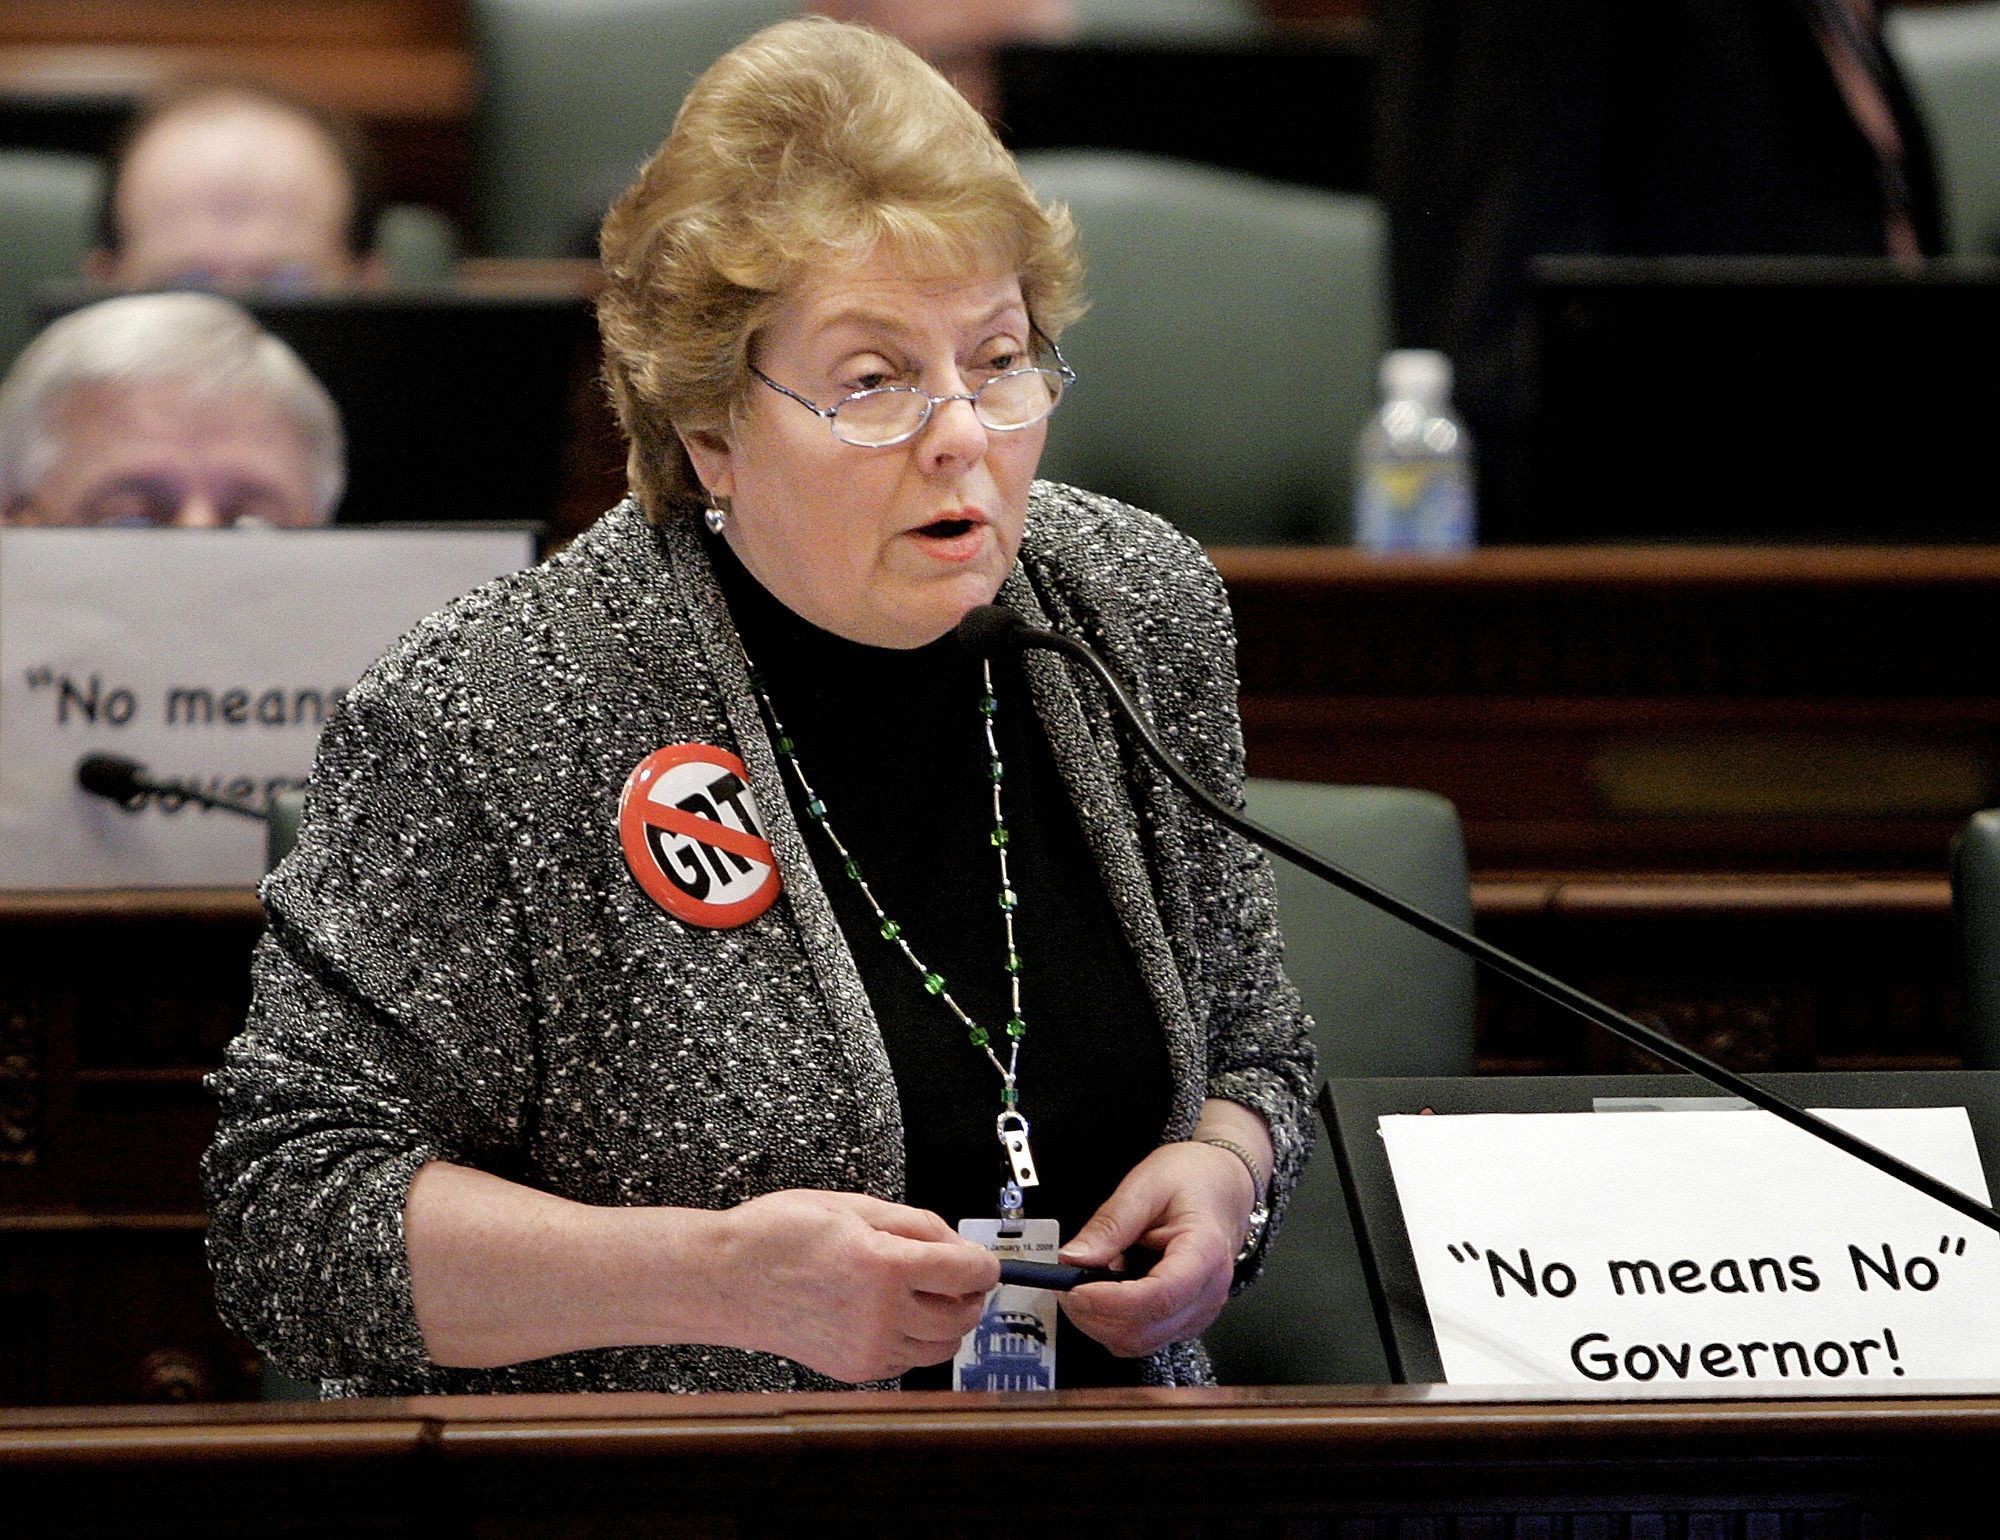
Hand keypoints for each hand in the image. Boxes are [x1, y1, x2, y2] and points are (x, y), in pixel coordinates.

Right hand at [706, 1189, 998, 1382]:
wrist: (726, 1280)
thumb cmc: (778, 1234)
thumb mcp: (853, 1206)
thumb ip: (915, 1224)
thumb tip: (956, 1245)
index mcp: (885, 1266)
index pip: (968, 1273)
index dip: (986, 1264)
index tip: (985, 1260)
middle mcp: (881, 1315)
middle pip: (963, 1315)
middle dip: (970, 1293)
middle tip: (957, 1273)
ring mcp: (868, 1349)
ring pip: (943, 1346)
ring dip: (947, 1320)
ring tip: (923, 1293)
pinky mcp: (855, 1370)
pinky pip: (909, 1360)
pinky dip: (916, 1340)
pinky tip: (893, 1314)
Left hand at [1054, 1141, 1254, 1357]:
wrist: (1220, 1187)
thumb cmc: (1191, 1181)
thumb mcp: (1145, 1187)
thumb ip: (1110, 1225)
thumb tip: (1073, 1259)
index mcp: (1205, 1253)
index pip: (1160, 1296)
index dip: (1111, 1300)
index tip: (1074, 1288)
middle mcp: (1208, 1292)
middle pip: (1145, 1329)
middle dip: (1094, 1314)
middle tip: (1063, 1283)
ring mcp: (1198, 1312)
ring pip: (1140, 1343)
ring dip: (1099, 1323)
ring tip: (1082, 1284)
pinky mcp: (1184, 1320)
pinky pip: (1143, 1339)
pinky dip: (1112, 1324)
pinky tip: (1103, 1293)